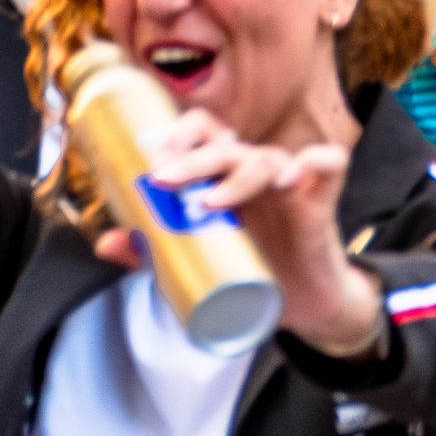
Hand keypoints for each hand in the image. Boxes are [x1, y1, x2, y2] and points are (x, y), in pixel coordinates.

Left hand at [97, 110, 379, 357]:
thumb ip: (154, 250)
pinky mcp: (321, 199)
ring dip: (236, 175)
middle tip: (162, 178)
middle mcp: (254, 171)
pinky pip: (329, 162)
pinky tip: (291, 179)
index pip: (202, 132)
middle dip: (191, 156)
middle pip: (225, 144)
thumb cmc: (252, 270)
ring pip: (266, 157)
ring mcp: (290, 182)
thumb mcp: (198, 260)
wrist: (304, 302)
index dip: (176, 135)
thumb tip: (105, 242)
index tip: (147, 159)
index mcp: (224, 175)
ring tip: (211, 202)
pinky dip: (313, 162)